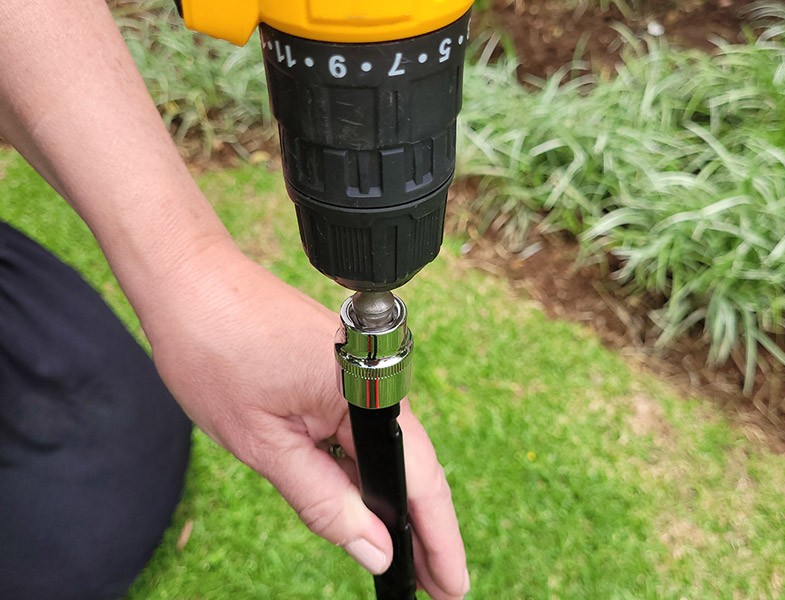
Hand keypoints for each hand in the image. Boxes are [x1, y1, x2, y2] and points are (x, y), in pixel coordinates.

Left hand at [142, 242, 469, 599]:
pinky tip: (362, 503)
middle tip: (435, 586)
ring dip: (391, 502)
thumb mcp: (263, 443)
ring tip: (404, 558)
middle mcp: (372, 383)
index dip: (437, 538)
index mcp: (365, 395)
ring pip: (384, 451)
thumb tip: (374, 550)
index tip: (450, 587)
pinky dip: (362, 471)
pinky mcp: (335, 373)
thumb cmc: (215, 351)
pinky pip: (360, 431)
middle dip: (422, 530)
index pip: (418, 478)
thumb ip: (321, 500)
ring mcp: (355, 376)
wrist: (189, 282)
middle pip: (413, 467)